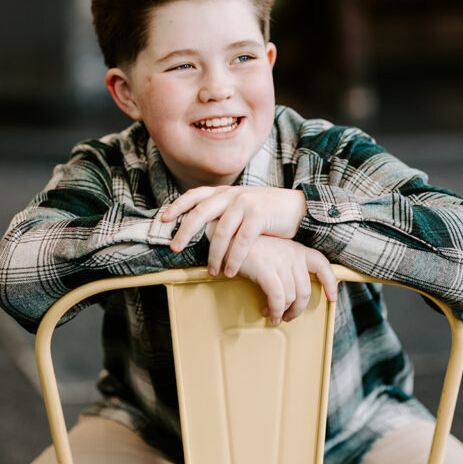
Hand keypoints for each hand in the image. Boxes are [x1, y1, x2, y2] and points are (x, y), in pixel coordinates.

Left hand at [162, 185, 306, 276]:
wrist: (299, 208)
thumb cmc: (268, 213)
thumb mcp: (243, 207)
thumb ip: (224, 212)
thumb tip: (201, 228)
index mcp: (226, 192)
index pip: (195, 194)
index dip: (178, 205)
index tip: (163, 218)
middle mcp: (232, 194)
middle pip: (200, 212)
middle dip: (185, 231)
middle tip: (174, 249)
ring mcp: (246, 203)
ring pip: (220, 231)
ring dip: (213, 254)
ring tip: (211, 271)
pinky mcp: (259, 216)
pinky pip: (241, 241)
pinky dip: (234, 258)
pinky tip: (230, 271)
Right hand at [232, 236, 337, 323]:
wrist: (226, 236)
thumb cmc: (248, 248)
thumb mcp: (273, 252)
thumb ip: (285, 265)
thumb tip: (290, 291)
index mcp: (296, 249)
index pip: (322, 264)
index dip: (330, 283)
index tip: (332, 298)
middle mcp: (292, 255)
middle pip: (305, 290)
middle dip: (298, 308)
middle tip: (288, 316)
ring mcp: (280, 262)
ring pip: (292, 297)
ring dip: (283, 312)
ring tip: (273, 315)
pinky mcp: (266, 270)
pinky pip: (277, 297)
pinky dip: (275, 309)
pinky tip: (268, 312)